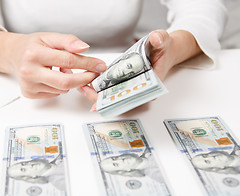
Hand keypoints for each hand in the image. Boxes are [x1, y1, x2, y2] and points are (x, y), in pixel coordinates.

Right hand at [0, 30, 106, 98]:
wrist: (13, 55)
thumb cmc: (32, 46)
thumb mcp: (49, 37)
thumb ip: (68, 41)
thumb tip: (84, 47)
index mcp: (34, 54)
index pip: (67, 61)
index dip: (87, 64)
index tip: (99, 65)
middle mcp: (29, 71)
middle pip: (65, 82)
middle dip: (83, 79)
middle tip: (92, 74)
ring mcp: (28, 85)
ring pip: (61, 89)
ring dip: (69, 81)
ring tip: (62, 69)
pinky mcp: (29, 94)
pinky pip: (54, 94)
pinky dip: (59, 86)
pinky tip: (52, 76)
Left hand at [78, 29, 201, 109]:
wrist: (164, 49)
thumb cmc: (164, 48)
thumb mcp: (163, 40)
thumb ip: (160, 39)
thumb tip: (155, 38)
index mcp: (152, 82)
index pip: (136, 95)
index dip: (120, 100)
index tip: (107, 103)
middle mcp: (141, 87)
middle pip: (122, 98)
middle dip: (105, 100)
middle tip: (89, 97)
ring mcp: (132, 86)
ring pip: (115, 95)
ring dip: (100, 95)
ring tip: (84, 90)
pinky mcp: (125, 82)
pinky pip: (112, 88)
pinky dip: (101, 87)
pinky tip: (88, 84)